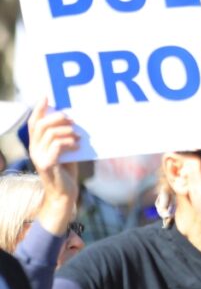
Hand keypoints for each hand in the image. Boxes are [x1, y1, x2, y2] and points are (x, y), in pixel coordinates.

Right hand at [27, 98, 79, 234]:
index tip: (46, 95)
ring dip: (68, 131)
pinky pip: (57, 146)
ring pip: (50, 134)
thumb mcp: (66, 150)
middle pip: (41, 125)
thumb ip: (65, 136)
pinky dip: (69, 143)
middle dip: (58, 118)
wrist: (65, 193)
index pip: (34, 122)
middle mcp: (34, 149)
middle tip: (73, 119)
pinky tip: (78, 147)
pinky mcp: (47, 165)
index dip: (39, 108)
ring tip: (78, 136)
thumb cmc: (67, 170)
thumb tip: (74, 119)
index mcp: (37, 144)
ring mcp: (39, 157)